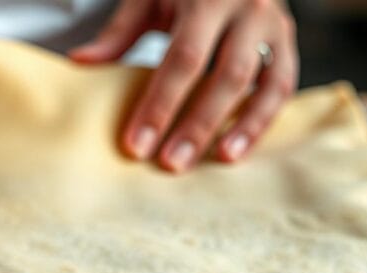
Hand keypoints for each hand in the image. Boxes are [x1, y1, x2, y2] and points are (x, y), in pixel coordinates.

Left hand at [70, 0, 298, 171]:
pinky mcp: (287, 42)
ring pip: (264, 83)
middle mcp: (247, 8)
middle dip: (197, 124)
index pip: (183, 58)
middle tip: (170, 163)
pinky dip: (262, 119)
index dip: (160, 105)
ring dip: (240, 126)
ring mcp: (273, 25)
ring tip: (217, 161)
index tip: (137, 145)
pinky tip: (237, 149)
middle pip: (226, 75)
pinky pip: (282, 86)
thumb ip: (119, 32)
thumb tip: (79, 61)